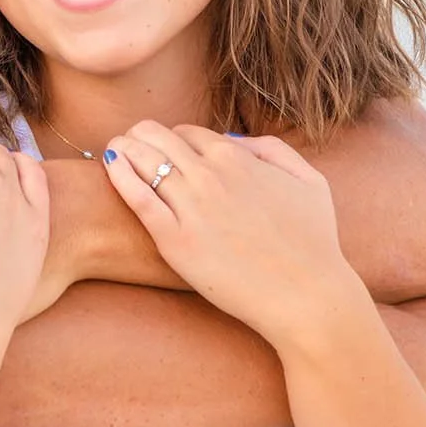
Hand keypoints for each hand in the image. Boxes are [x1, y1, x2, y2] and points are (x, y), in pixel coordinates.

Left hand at [102, 121, 367, 352]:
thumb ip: (274, 150)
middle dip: (141, 134)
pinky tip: (110, 166)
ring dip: (125, 147)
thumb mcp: (310, 181)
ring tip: (113, 149)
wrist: (306, 295)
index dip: (173, 137)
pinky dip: (120, 176)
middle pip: (159, 138)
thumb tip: (234, 141)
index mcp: (239, 158)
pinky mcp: (175, 241)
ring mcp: (191, 207)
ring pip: (143, 160)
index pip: (189, 132)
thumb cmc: (315, 242)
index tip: (165, 148)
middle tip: (129, 141)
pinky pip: (138, 198)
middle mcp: (211, 175)